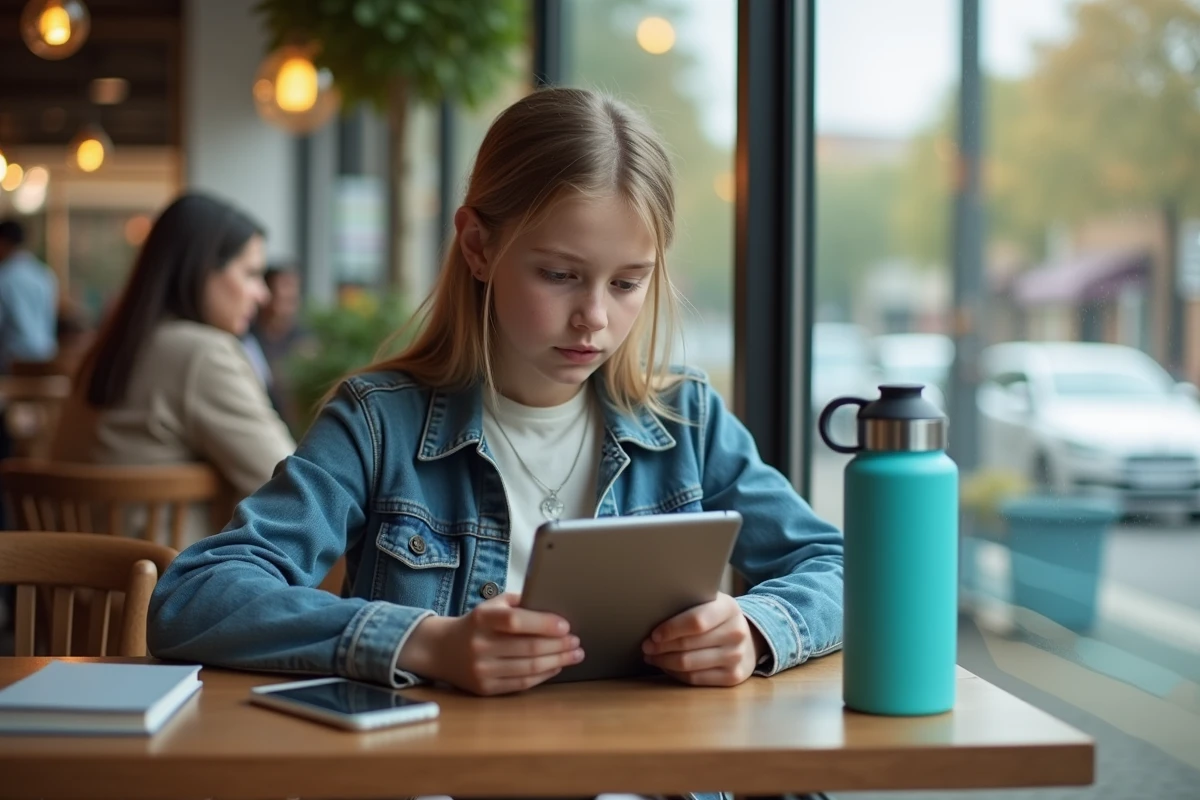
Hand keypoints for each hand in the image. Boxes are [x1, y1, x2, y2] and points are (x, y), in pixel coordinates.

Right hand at [401, 593, 583, 695]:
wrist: (440, 650)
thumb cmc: (475, 623)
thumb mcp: (491, 605)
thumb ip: (519, 603)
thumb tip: (554, 606)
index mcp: (481, 619)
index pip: (516, 621)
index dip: (543, 624)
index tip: (566, 625)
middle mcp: (479, 645)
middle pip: (528, 648)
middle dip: (559, 645)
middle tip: (576, 641)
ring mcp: (481, 670)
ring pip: (528, 668)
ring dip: (557, 661)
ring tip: (574, 654)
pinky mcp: (485, 689)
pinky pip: (521, 683)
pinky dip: (543, 675)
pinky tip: (556, 667)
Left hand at [642, 592, 763, 686]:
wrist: (748, 639)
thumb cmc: (717, 618)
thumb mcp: (709, 602)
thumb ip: (689, 604)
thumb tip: (652, 613)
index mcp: (728, 608)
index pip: (696, 622)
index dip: (671, 629)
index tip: (653, 634)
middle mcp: (736, 633)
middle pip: (688, 645)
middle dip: (661, 647)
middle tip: (646, 646)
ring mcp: (736, 657)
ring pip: (689, 664)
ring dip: (664, 661)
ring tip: (651, 656)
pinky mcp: (733, 677)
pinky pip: (695, 679)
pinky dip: (675, 674)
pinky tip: (666, 666)